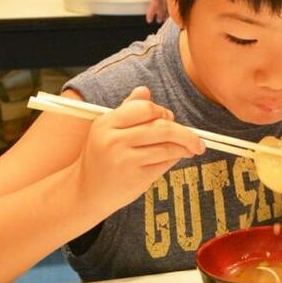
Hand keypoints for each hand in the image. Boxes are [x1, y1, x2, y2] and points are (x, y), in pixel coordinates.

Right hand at [79, 86, 204, 209]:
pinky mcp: (135, 177)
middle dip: (185, 132)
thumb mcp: (107, 130)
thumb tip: (145, 90)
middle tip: (195, 139)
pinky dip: (176, 159)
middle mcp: (113, 140)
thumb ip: (128, 109)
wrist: (85, 192)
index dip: (162, 112)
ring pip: (168, 147)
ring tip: (191, 149)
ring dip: (185, 147)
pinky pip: (165, 163)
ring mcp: (124, 159)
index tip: (170, 118)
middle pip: (163, 127)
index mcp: (107, 122)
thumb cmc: (102, 157)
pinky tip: (178, 158)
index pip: (146, 108)